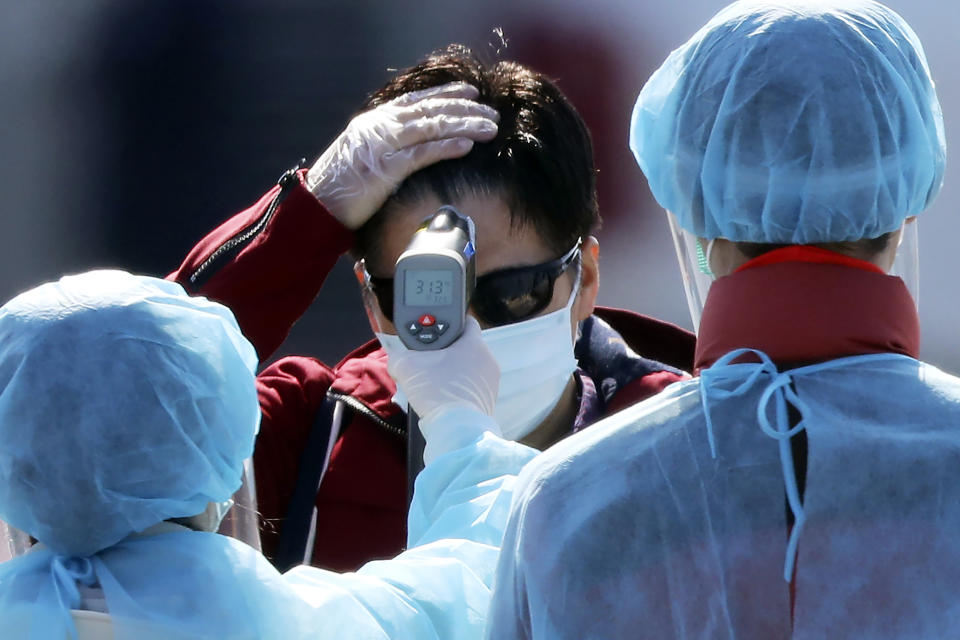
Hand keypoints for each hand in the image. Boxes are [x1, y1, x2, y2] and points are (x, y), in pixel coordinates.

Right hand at [307, 82, 498, 229]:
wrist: (315, 208)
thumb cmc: (338, 189)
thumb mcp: (361, 156)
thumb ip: (384, 145)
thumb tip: (410, 145)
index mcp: (373, 121)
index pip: (416, 100)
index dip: (446, 94)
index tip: (471, 92)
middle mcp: (379, 126)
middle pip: (430, 109)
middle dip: (464, 108)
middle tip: (491, 111)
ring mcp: (382, 145)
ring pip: (431, 127)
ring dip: (464, 124)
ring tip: (489, 127)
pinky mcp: (385, 169)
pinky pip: (422, 154)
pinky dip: (447, 146)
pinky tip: (467, 144)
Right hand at [387, 317, 500, 462]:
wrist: (454, 430)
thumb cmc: (436, 392)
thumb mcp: (407, 367)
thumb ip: (397, 355)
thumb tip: (394, 356)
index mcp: (475, 344)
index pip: (464, 321)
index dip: (446, 322)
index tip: (432, 330)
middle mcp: (488, 360)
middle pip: (463, 347)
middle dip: (444, 351)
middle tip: (425, 359)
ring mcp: (490, 382)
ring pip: (467, 368)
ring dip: (450, 371)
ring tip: (430, 380)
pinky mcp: (487, 401)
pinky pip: (469, 387)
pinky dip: (456, 388)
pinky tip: (440, 397)